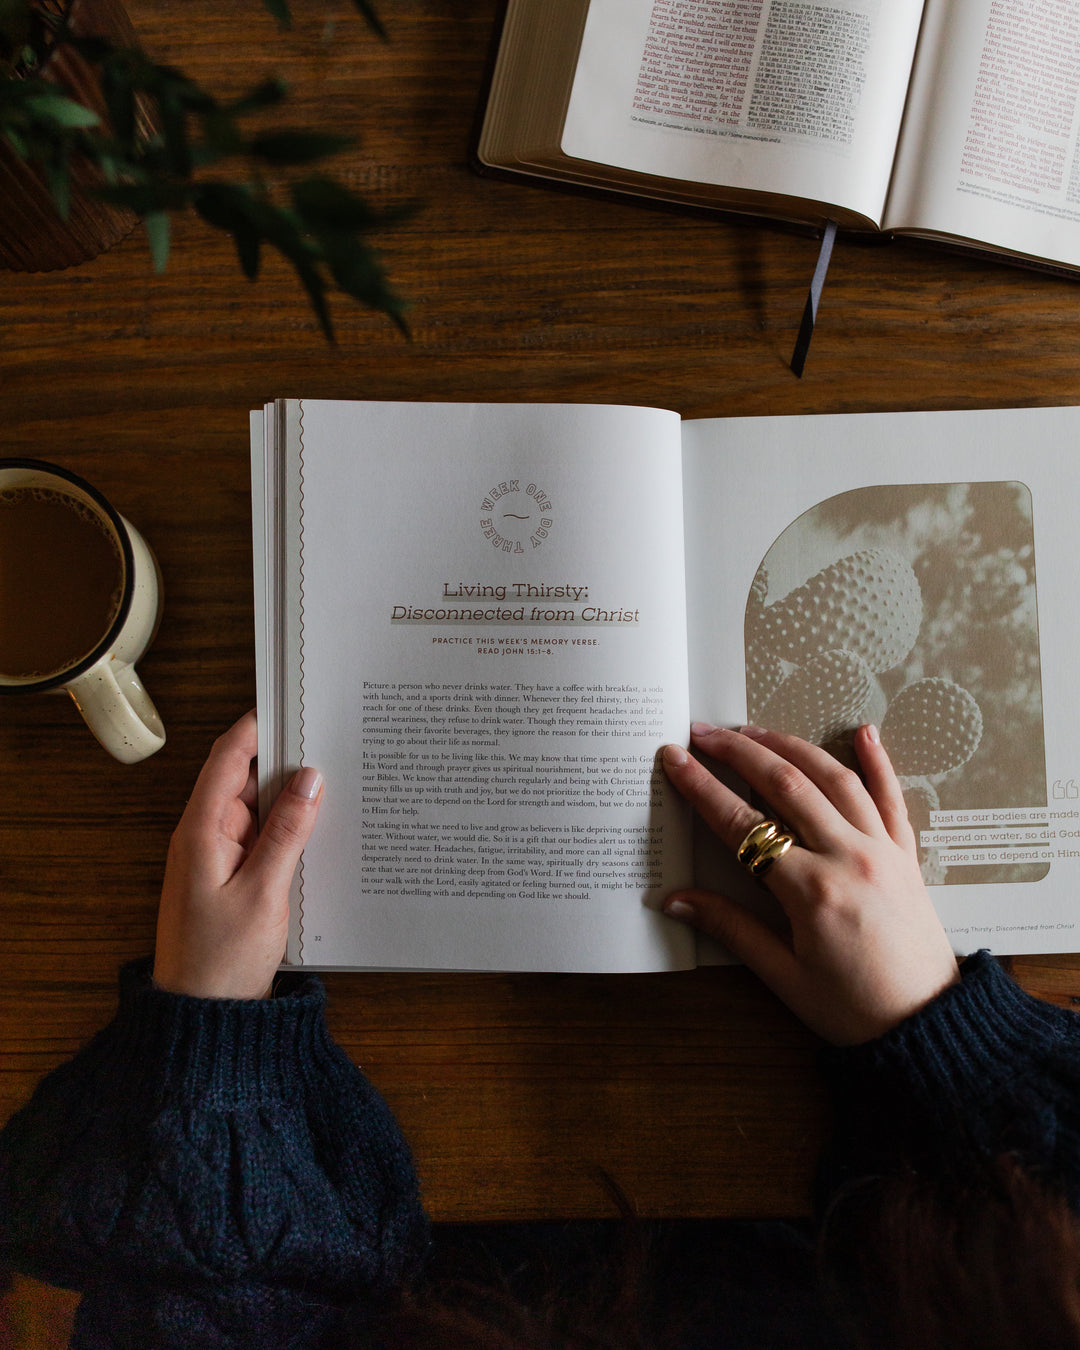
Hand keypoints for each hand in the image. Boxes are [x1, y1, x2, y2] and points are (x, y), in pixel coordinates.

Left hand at [153, 710, 323, 998]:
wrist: (205, 1018)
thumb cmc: (222, 961)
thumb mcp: (263, 892)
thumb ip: (287, 832)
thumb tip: (309, 778)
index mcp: (200, 831)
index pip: (226, 760)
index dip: (256, 727)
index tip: (290, 704)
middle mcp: (205, 836)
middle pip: (246, 780)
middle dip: (285, 763)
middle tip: (330, 744)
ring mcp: (218, 858)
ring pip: (259, 810)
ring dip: (291, 801)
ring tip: (336, 784)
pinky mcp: (233, 878)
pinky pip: (263, 839)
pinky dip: (289, 831)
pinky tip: (320, 830)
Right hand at [661, 723, 958, 1044]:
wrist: (928, 1024)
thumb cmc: (853, 1009)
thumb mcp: (784, 976)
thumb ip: (730, 928)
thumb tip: (674, 899)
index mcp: (812, 891)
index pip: (742, 825)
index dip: (702, 788)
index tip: (675, 759)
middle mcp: (849, 857)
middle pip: (786, 785)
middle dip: (739, 753)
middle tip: (705, 732)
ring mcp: (882, 850)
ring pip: (834, 778)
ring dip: (792, 746)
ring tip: (755, 731)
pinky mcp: (906, 854)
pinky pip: (891, 796)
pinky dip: (878, 761)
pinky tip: (864, 732)